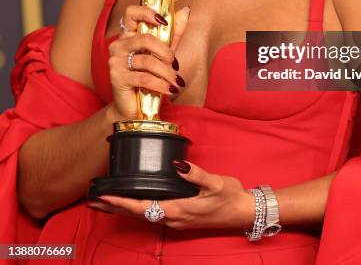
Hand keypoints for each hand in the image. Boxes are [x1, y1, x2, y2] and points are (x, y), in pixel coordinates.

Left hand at [87, 160, 254, 229]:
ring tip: (105, 203)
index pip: (142, 206)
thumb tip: (178, 165)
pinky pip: (151, 214)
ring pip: (143, 215)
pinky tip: (132, 203)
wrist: (243, 212)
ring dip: (123, 209)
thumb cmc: (230, 197)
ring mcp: (176, 220)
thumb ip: (196, 175)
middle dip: (114, 208)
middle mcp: (173, 218)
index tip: (104, 198)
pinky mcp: (180, 218)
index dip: (121, 202)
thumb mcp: (216, 183)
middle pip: (137, 214)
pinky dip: (136, 208)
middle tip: (93, 201)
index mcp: (178, 210)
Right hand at [108, 5, 189, 118]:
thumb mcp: (164, 52)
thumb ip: (173, 32)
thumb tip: (185, 11)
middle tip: (175, 63)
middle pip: (145, 38)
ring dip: (167, 72)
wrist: (135, 106)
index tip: (164, 21)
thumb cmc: (150, 76)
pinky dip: (161, 84)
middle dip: (165, 52)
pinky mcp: (116, 78)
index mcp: (128, 35)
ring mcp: (115, 61)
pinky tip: (169, 89)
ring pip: (147, 61)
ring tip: (176, 81)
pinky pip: (144, 78)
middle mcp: (119, 45)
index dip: (147, 12)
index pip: (131, 13)